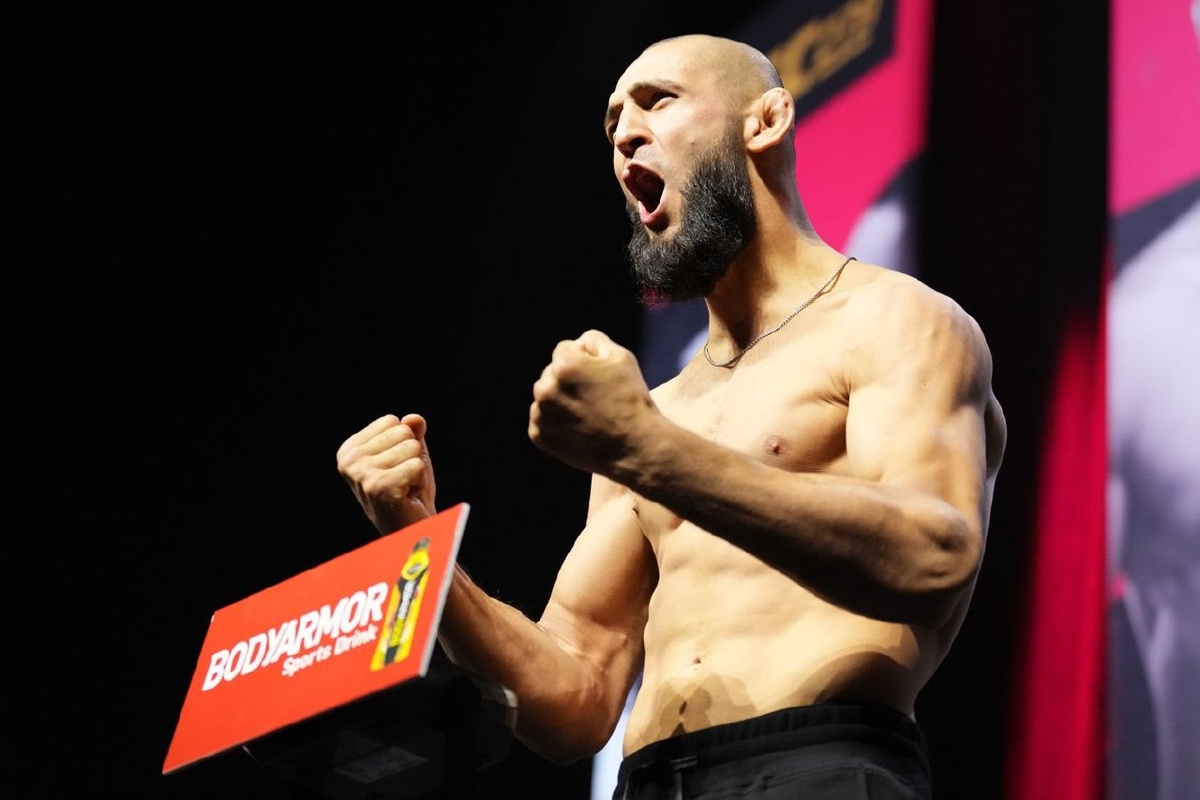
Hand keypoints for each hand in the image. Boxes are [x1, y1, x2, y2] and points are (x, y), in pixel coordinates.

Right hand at [336, 413, 435, 534]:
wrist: (412, 528)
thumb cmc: (410, 490)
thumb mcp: (410, 453)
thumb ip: (411, 431)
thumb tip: (414, 419)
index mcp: (350, 449)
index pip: (392, 421)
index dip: (404, 443)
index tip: (397, 468)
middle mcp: (350, 460)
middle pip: (403, 431)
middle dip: (412, 456)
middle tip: (403, 481)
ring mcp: (361, 474)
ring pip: (412, 447)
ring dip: (417, 470)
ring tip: (405, 489)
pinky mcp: (378, 487)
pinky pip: (416, 465)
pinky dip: (420, 481)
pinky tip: (407, 496)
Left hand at [528, 329, 655, 475]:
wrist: (633, 447)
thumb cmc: (631, 400)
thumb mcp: (622, 357)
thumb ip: (594, 340)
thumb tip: (579, 344)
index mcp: (564, 365)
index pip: (564, 350)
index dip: (583, 360)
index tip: (598, 377)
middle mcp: (545, 388)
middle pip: (552, 374)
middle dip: (568, 380)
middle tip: (593, 397)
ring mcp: (540, 414)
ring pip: (545, 397)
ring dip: (559, 401)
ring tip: (586, 413)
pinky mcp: (539, 436)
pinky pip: (541, 421)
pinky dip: (555, 423)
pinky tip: (577, 428)